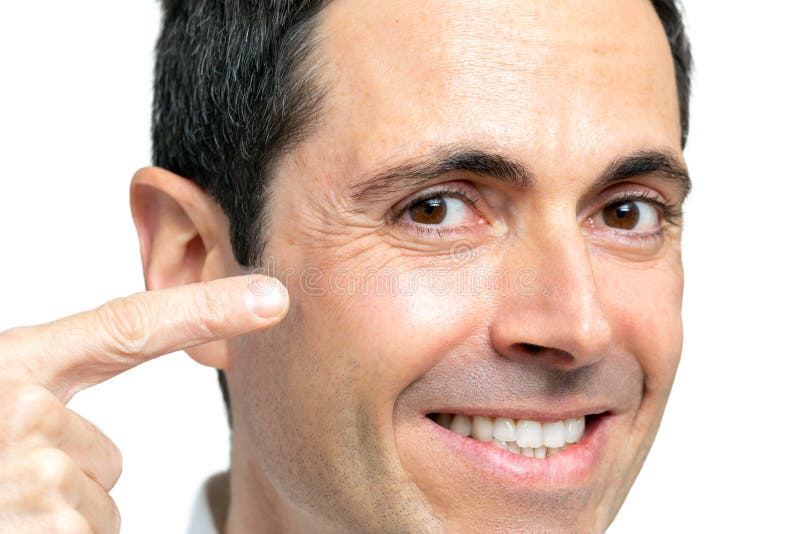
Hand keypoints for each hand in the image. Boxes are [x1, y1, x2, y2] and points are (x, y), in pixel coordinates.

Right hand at [0, 275, 288, 532]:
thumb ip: (42, 397)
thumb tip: (101, 429)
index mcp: (16, 365)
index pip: (130, 325)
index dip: (206, 309)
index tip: (270, 297)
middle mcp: (26, 411)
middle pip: (108, 455)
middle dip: (70, 480)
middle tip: (9, 485)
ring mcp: (38, 473)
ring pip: (99, 501)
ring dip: (57, 516)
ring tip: (6, 508)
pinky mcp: (52, 528)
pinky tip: (17, 530)